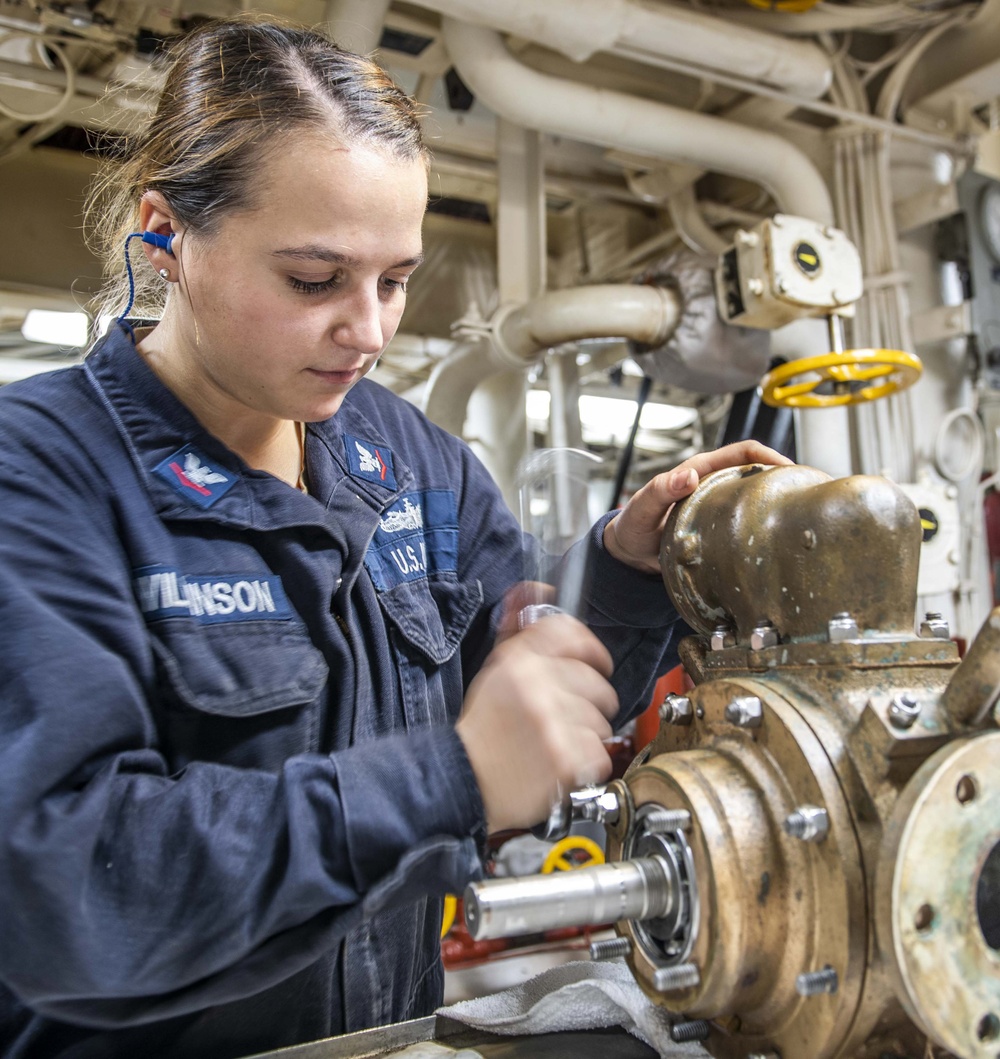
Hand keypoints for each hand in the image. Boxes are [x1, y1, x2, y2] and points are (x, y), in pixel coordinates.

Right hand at [456, 613, 617, 833]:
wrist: (464, 780)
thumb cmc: (482, 728)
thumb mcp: (494, 672)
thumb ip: (520, 634)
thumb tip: (537, 590)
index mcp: (518, 660)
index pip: (570, 633)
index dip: (592, 648)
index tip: (598, 662)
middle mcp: (537, 685)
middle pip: (598, 683)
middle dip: (591, 701)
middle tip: (570, 716)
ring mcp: (554, 722)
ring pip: (602, 721)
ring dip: (587, 735)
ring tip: (558, 743)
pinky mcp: (566, 758)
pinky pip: (600, 754)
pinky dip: (586, 764)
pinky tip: (562, 764)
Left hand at [604, 441, 792, 574]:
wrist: (630, 554)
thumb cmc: (635, 526)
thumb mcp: (642, 508)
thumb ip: (660, 491)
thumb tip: (688, 475)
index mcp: (701, 471)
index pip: (743, 453)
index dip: (769, 455)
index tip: (789, 468)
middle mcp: (715, 486)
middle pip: (759, 473)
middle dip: (784, 478)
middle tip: (806, 494)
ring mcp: (721, 508)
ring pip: (757, 498)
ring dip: (778, 502)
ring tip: (802, 516)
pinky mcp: (722, 529)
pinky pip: (749, 523)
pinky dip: (765, 526)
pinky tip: (778, 539)